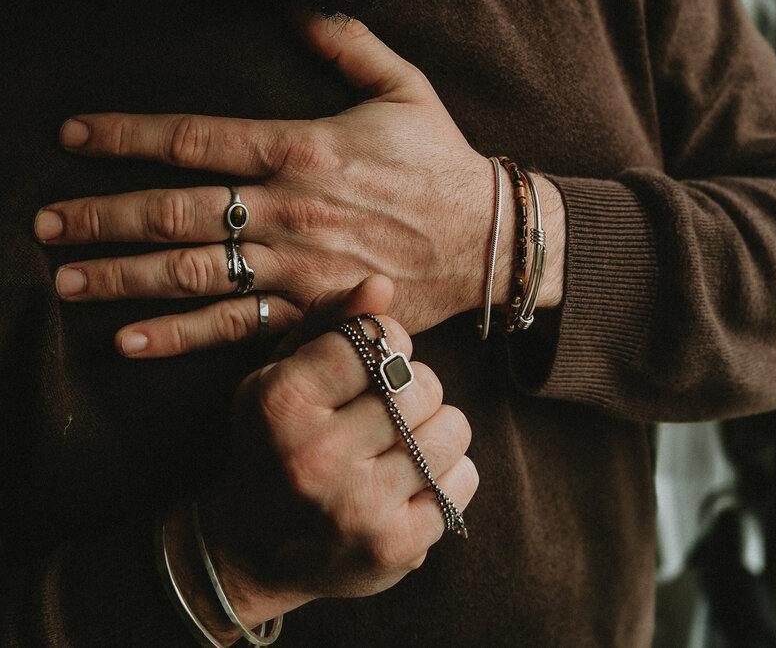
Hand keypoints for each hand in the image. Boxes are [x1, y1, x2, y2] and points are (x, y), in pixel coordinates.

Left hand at [34, 15, 564, 356]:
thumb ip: (348, 43)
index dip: (127, 135)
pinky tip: (129, 340)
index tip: (72, 136)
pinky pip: (238, 328)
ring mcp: (299, 267)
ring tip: (65, 280)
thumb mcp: (404, 87)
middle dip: (103, 216)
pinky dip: (181, 337)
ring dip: (124, 277)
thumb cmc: (442, 161)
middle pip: (177, 211)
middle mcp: (290, 208)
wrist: (490, 240)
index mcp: (303, 146)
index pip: (196, 138)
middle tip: (44, 225)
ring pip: (194, 272)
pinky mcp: (314, 312)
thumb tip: (297, 7)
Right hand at [164, 276, 477, 639]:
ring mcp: (358, 508)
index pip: (376, 338)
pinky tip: (411, 479)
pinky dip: (448, 472)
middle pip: (420, 384)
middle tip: (386, 406)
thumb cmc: (274, 441)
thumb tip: (381, 284)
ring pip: (451, 428)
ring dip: (435, 427)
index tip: (371, 362)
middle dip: (412, 386)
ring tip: (401, 440)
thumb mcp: (281, 372)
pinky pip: (463, 479)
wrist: (251, 551)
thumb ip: (330, 320)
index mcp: (283, 401)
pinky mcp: (394, 548)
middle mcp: (318, 455)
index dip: (386, 342)